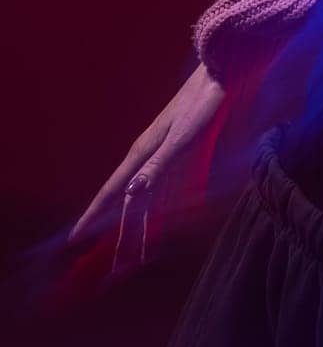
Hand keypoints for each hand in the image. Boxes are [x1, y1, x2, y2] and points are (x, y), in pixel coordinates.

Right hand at [69, 62, 228, 259]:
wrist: (224, 76)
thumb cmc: (203, 105)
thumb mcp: (182, 137)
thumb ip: (158, 166)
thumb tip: (129, 194)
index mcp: (142, 155)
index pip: (112, 194)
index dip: (94, 218)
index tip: (74, 241)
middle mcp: (149, 158)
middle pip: (131, 205)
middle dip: (122, 237)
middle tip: (116, 270)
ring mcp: (167, 157)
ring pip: (149, 202)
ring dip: (143, 230)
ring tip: (137, 258)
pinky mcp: (187, 155)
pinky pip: (170, 192)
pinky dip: (165, 213)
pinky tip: (165, 226)